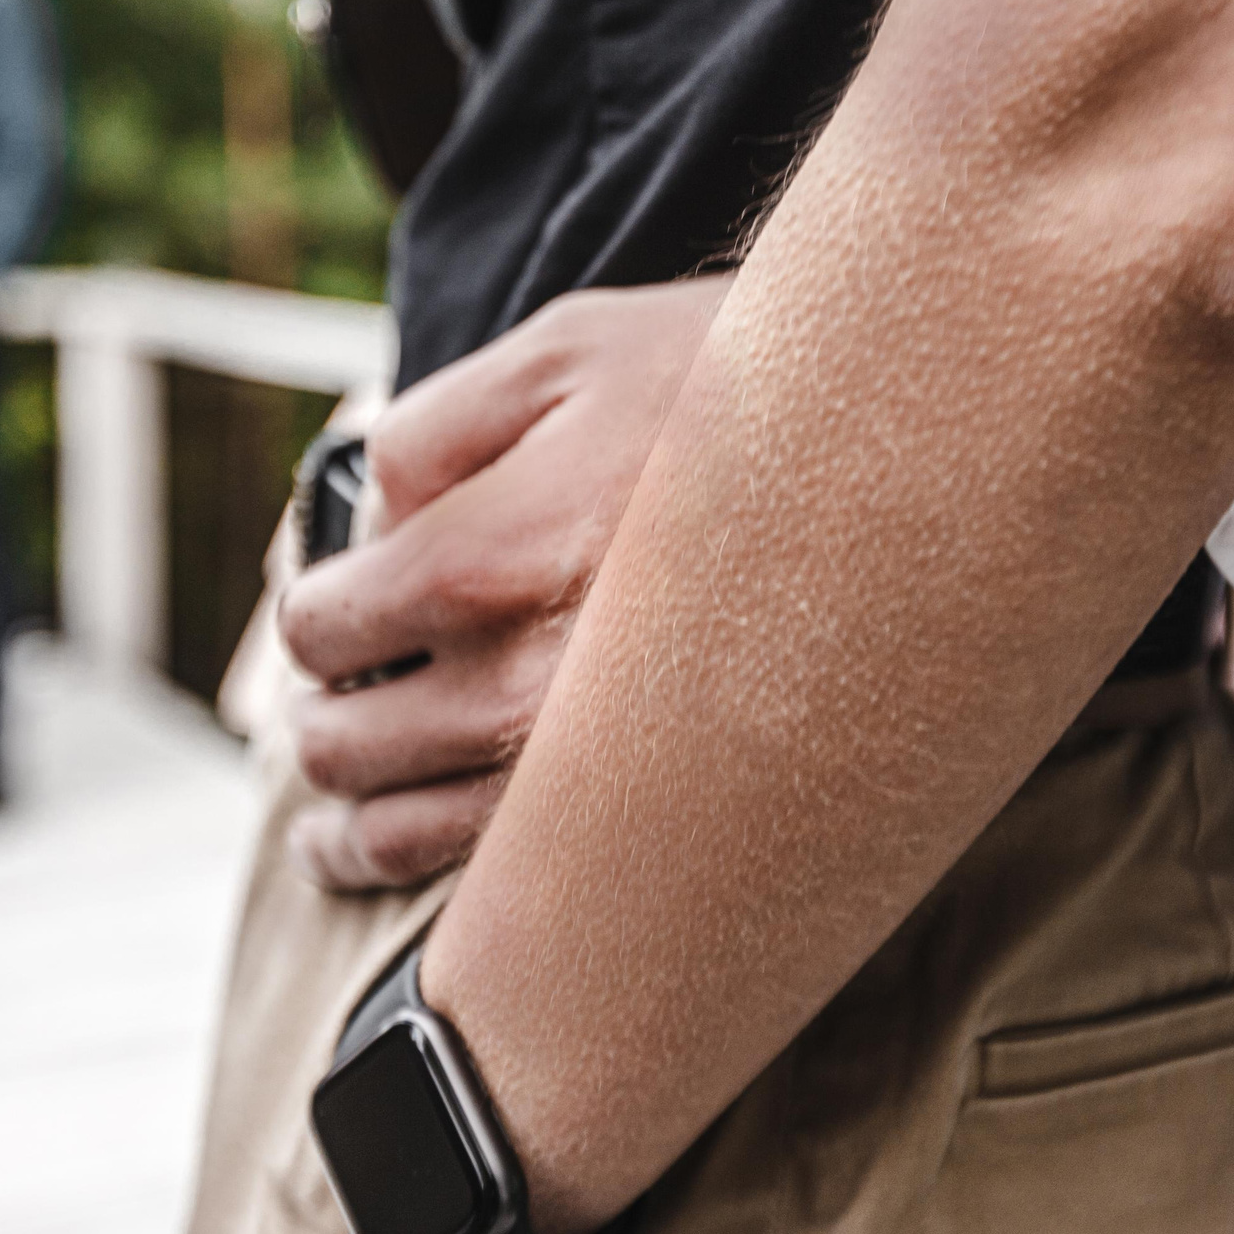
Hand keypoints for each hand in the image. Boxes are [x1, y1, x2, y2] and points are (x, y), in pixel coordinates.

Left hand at [278, 274, 733, 889]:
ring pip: (401, 834)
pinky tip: (404, 852)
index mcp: (494, 556)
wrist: (919, 451)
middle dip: (320, 720)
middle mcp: (531, 684)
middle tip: (328, 701)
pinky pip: (498, 885)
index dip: (314, 615)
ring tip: (330, 812)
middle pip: (348, 743)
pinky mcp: (655, 823)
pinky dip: (424, 870)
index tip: (330, 610)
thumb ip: (434, 428)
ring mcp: (593, 772)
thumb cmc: (741, 386)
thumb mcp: (567, 349)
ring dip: (345, 820)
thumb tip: (372, 516)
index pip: (329, 624)